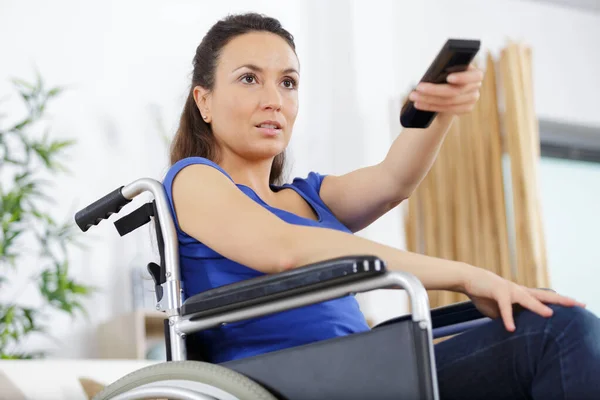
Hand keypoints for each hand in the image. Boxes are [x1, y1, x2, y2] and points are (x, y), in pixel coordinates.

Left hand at [408, 64, 483, 114]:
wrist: (448, 90)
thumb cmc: (445, 74)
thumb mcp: (445, 68)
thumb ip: (443, 68)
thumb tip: (432, 71)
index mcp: (474, 73)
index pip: (474, 76)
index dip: (462, 77)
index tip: (448, 77)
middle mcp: (476, 87)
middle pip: (455, 91)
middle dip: (434, 90)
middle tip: (418, 87)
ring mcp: (471, 100)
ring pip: (448, 102)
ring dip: (428, 100)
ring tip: (414, 96)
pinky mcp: (465, 109)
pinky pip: (446, 109)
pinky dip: (430, 106)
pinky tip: (419, 104)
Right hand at [461, 266, 585, 331]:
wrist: (467, 278)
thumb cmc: (483, 293)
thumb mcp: (498, 309)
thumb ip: (509, 317)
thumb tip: (515, 329)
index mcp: (522, 294)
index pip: (545, 299)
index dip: (560, 303)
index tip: (577, 306)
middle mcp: (520, 290)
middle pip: (545, 296)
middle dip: (562, 301)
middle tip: (580, 304)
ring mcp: (510, 289)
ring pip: (528, 299)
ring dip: (538, 307)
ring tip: (550, 315)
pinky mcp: (498, 291)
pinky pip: (505, 307)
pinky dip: (508, 318)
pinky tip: (511, 328)